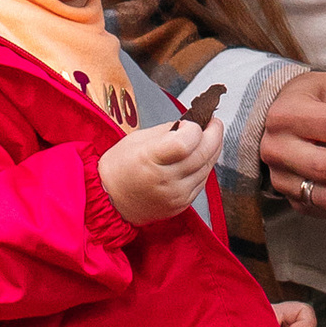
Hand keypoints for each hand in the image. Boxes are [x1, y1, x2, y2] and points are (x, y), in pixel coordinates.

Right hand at [98, 115, 219, 226]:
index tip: (191, 122)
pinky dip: (204, 167)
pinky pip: (202, 181)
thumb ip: (168, 131)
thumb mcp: (138, 139)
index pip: (186, 142)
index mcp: (150, 159)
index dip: (194, 128)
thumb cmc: (120, 168)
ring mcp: (176, 194)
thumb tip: (192, 124)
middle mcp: (165, 180)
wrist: (111, 202)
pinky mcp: (182, 204)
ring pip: (207, 167)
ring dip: (212, 150)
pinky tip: (198, 158)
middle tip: (214, 123)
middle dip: (214, 134)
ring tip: (208, 138)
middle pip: (203, 153)